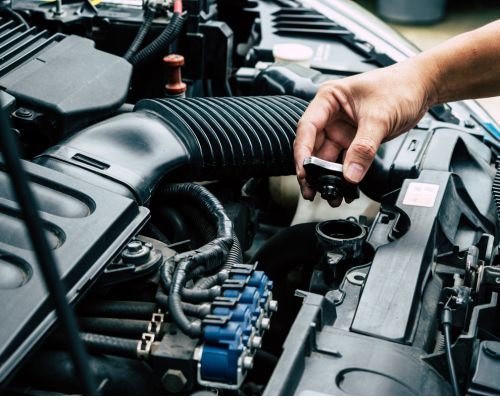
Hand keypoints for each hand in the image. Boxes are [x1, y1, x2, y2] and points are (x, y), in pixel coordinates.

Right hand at [294, 59, 436, 200]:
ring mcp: (342, 129)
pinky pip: (345, 161)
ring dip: (328, 177)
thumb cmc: (400, 86)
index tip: (304, 171)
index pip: (307, 128)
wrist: (422, 87)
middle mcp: (331, 115)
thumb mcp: (380, 117)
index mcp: (329, 99)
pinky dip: (344, 176)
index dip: (303, 151)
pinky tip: (345, 188)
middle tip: (311, 190)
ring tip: (330, 194)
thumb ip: (364, 148)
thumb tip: (350, 174)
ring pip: (328, 158)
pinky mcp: (354, 140)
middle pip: (314, 147)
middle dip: (312, 171)